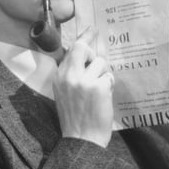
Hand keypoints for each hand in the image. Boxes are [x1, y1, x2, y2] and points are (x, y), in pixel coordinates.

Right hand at [53, 27, 113, 147]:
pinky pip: (109, 76)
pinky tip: (103, 97)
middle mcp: (69, 75)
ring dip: (104, 73)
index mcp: (59, 76)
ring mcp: (84, 80)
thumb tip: (86, 53)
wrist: (81, 138)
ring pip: (101, 63)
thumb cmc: (75, 116)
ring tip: (99, 89)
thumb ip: (72, 73)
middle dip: (93, 43)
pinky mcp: (98, 87)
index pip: (71, 50)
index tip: (91, 30)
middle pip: (84, 48)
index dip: (83, 38)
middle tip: (99, 39)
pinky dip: (109, 85)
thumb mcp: (64, 92)